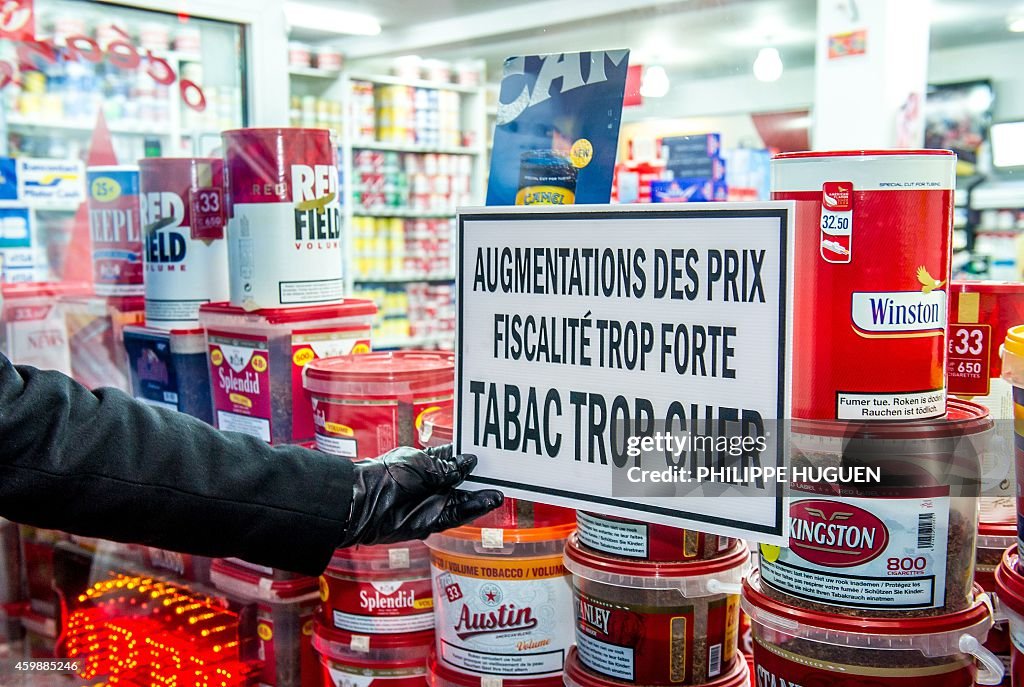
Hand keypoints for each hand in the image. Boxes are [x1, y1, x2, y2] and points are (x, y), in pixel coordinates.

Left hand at [337, 444, 503, 547]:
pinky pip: (458, 515)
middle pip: (464, 482)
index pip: (456, 459)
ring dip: (482, 496)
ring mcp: (434, 502)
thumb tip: (469, 463)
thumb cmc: (388, 475)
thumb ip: (447, 467)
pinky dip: (473, 509)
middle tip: (502, 474)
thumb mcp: (422, 464)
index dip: (472, 457)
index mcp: (429, 464)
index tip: (490, 453)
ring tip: (499, 492)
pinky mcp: (433, 520)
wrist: (368, 500)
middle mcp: (434, 484)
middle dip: (481, 479)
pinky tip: (488, 501)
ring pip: (464, 500)